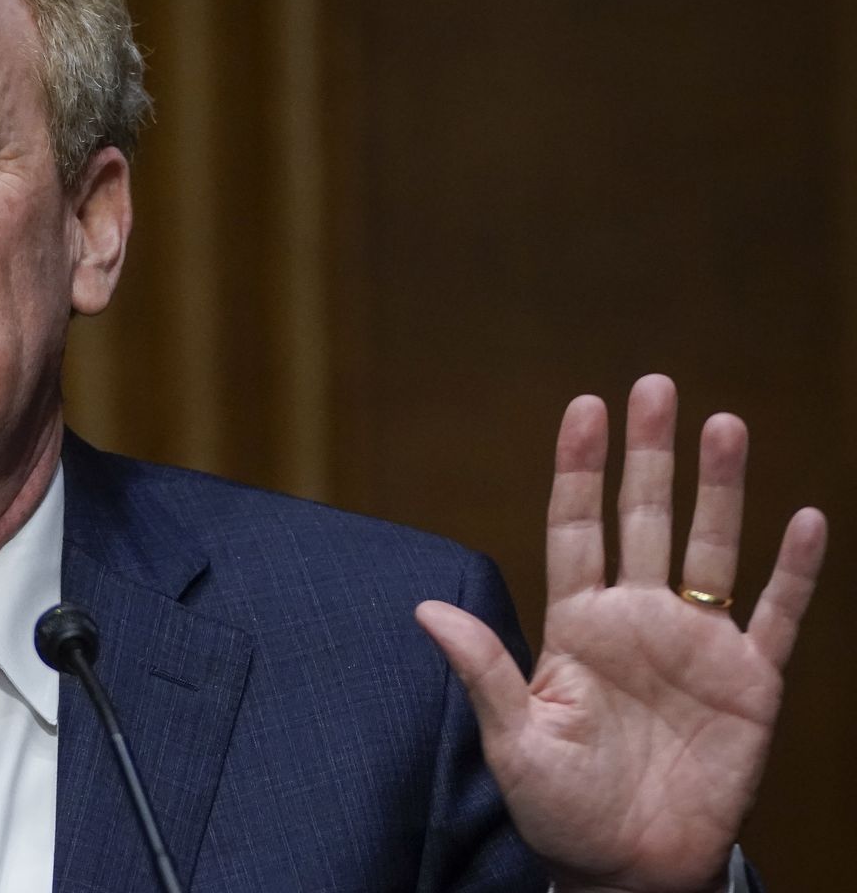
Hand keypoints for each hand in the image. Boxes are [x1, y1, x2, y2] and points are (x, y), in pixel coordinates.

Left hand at [415, 375, 827, 892]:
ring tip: (724, 424)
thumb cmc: (559, 809)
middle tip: (654, 385)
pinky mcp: (749, 682)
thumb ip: (484, 671)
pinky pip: (776, 615)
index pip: (576, 528)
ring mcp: (695, 645)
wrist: (628, 867)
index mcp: (576, 625)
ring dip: (719, 489)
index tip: (584, 407)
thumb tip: (423, 611)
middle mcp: (635, 620)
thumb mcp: (513, 740)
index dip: (580, 469)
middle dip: (648, 454)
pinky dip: (794, 570)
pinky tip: (805, 517)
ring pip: (710, 550)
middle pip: (642, 518)